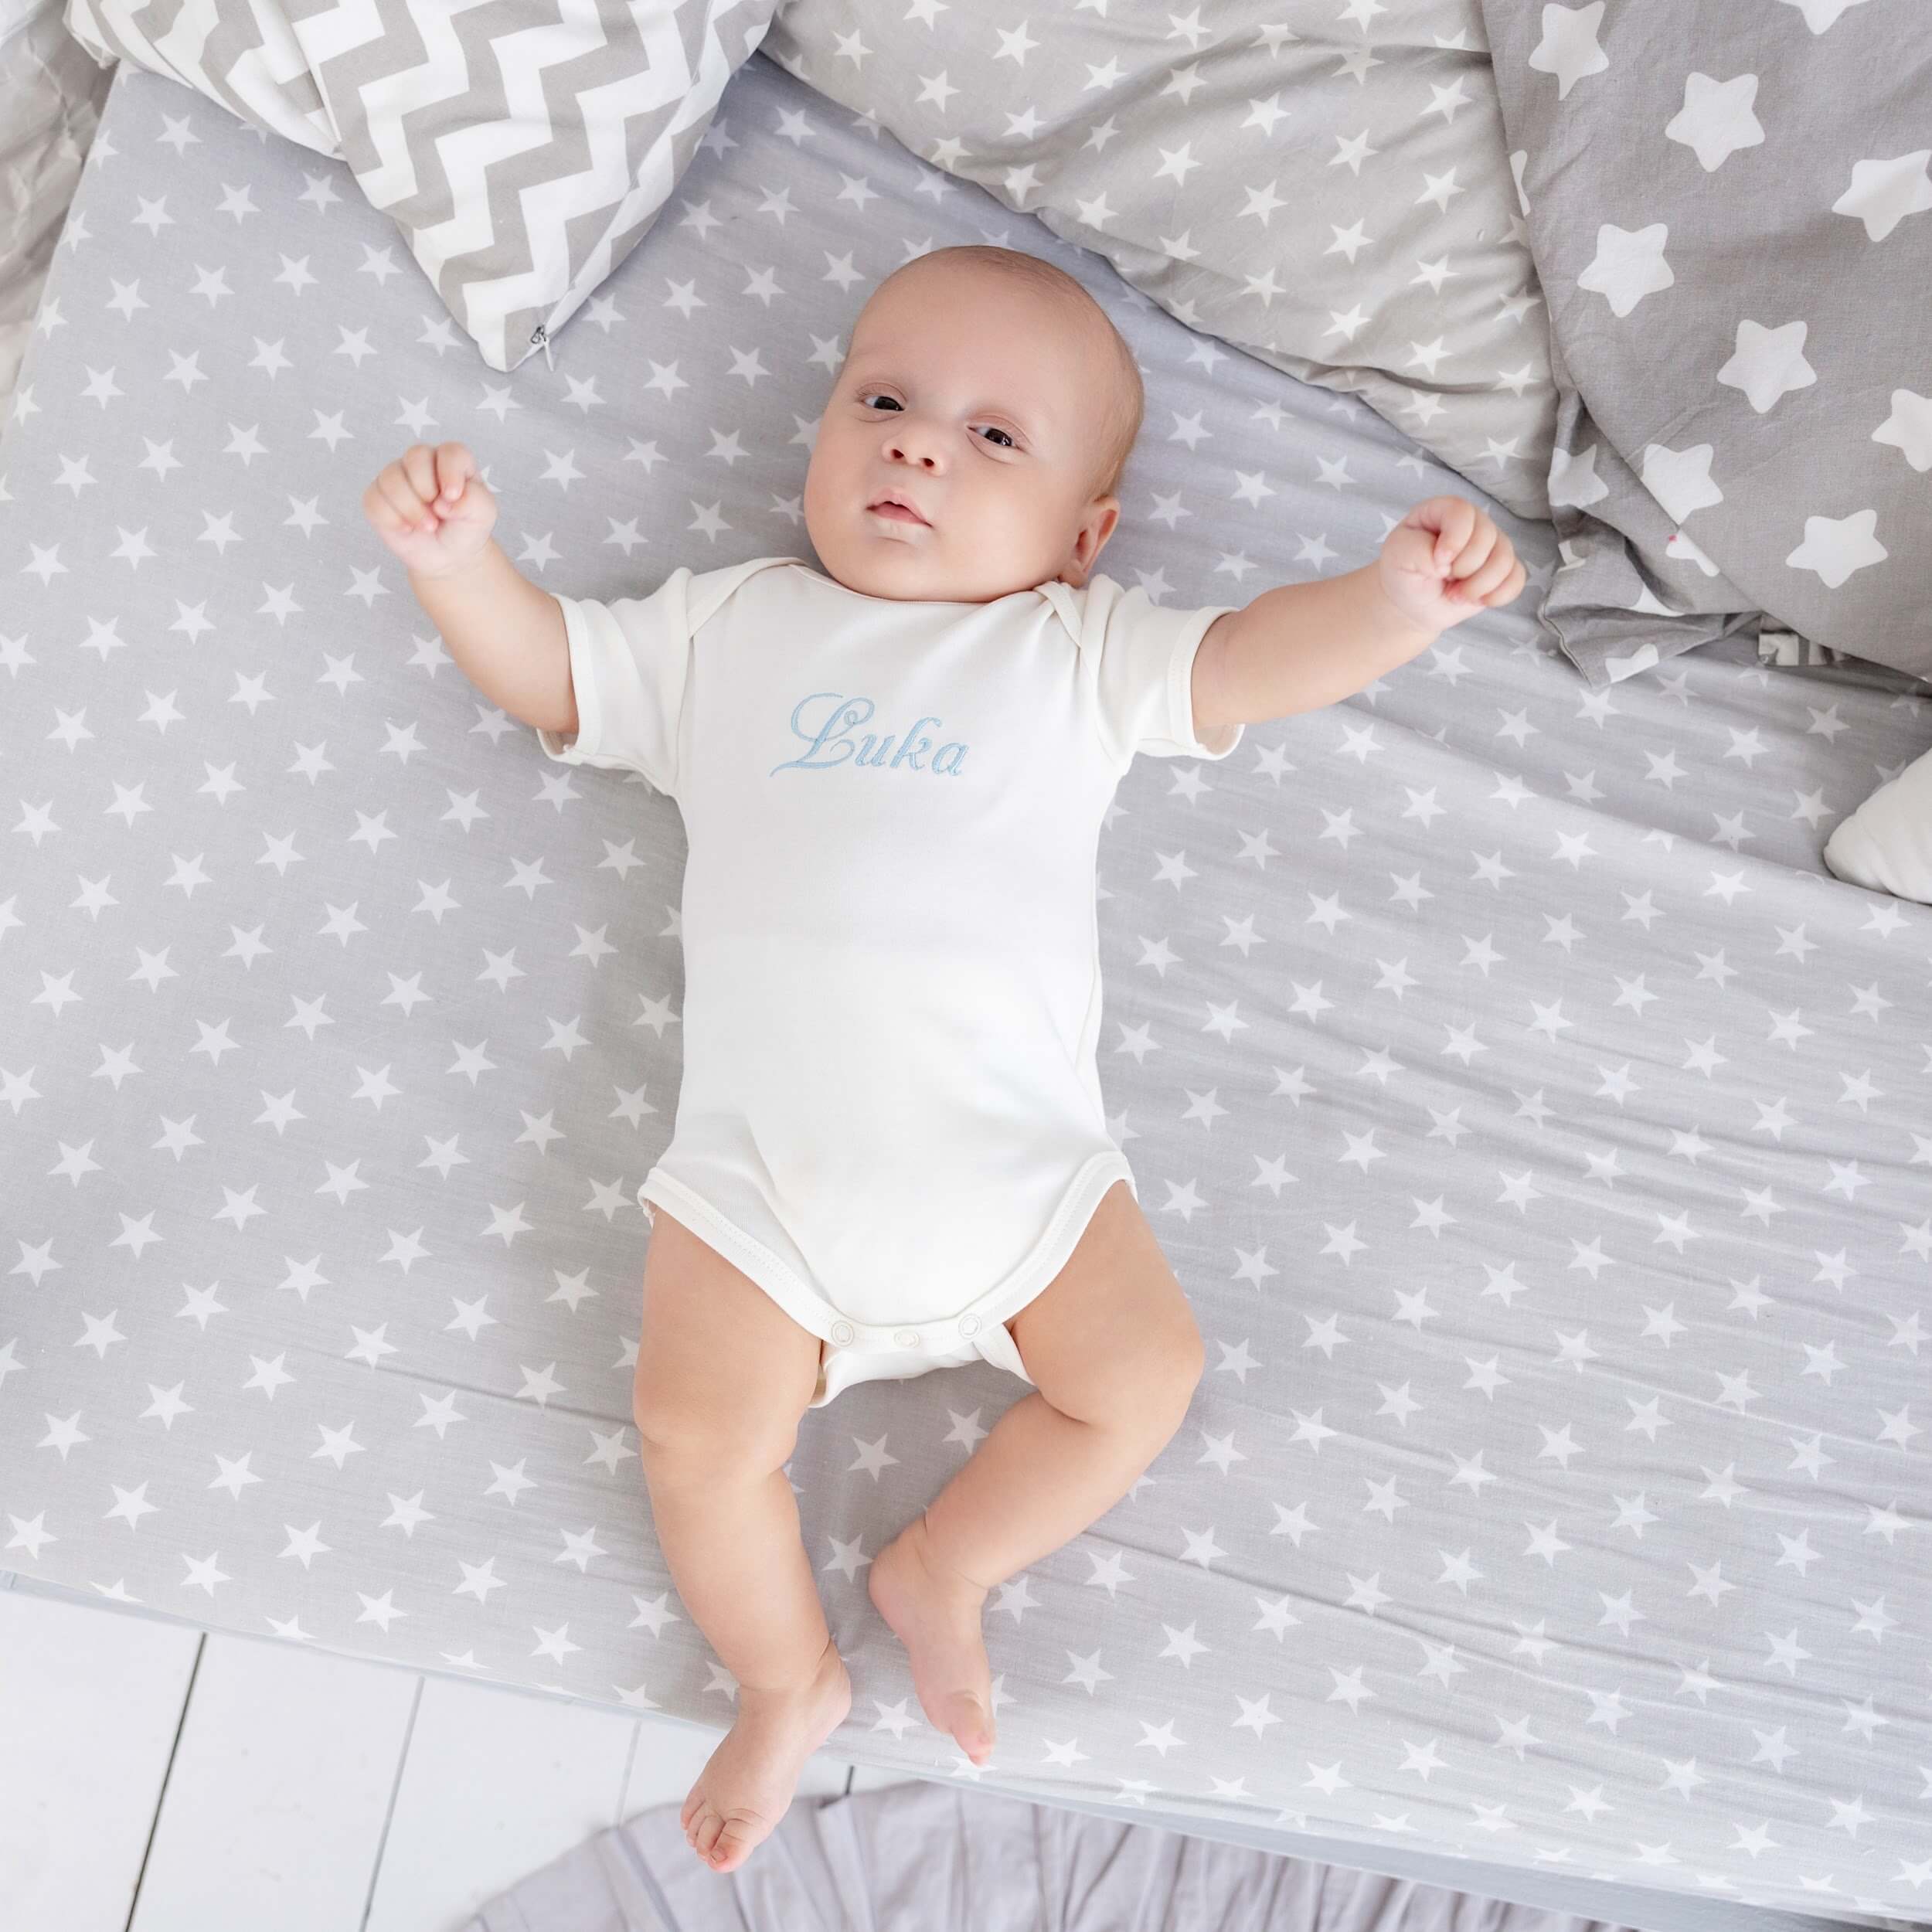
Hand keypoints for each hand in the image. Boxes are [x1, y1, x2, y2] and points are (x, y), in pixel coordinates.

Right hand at [363, 442, 497, 578]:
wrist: (450, 555)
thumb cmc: (466, 527)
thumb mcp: (483, 514)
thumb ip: (474, 500)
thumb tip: (442, 502)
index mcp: (452, 461)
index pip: (449, 452)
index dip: (449, 471)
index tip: (453, 496)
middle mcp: (422, 462)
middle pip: (415, 456)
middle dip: (426, 488)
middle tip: (439, 514)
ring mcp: (397, 477)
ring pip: (390, 479)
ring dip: (410, 508)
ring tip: (428, 526)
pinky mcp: (377, 497)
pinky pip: (374, 500)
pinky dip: (392, 519)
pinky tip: (407, 529)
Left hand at [1375, 495, 1526, 637]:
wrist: (1413, 602)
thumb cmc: (1404, 573)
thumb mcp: (1398, 556)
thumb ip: (1419, 550)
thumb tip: (1448, 563)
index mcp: (1443, 511)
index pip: (1462, 512)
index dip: (1454, 540)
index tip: (1437, 562)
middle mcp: (1473, 523)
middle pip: (1487, 537)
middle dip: (1464, 568)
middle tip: (1443, 582)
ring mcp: (1491, 545)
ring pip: (1504, 560)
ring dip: (1479, 586)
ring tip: (1455, 596)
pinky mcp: (1502, 569)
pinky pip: (1516, 579)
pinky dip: (1498, 595)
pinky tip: (1478, 600)